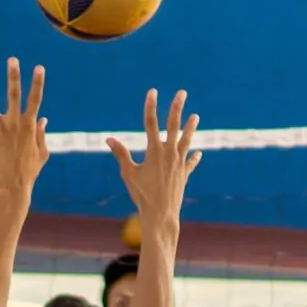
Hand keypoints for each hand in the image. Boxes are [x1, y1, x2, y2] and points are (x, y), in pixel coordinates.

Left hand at [0, 58, 47, 199]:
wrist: (13, 189)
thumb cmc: (29, 172)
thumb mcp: (42, 153)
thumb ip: (41, 134)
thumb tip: (43, 118)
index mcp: (30, 126)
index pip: (36, 100)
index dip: (38, 83)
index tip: (39, 67)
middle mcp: (15, 125)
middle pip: (14, 96)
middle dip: (14, 77)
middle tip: (12, 60)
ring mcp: (0, 132)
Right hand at [109, 87, 199, 230]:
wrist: (161, 215)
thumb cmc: (142, 195)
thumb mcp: (129, 174)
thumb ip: (121, 154)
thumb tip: (108, 139)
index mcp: (154, 151)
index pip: (151, 123)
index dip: (151, 106)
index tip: (152, 91)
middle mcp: (169, 154)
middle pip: (174, 125)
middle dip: (177, 107)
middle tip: (182, 92)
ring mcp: (179, 163)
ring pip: (186, 140)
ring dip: (190, 128)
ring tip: (196, 116)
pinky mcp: (184, 175)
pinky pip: (190, 163)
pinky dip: (193, 158)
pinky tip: (198, 153)